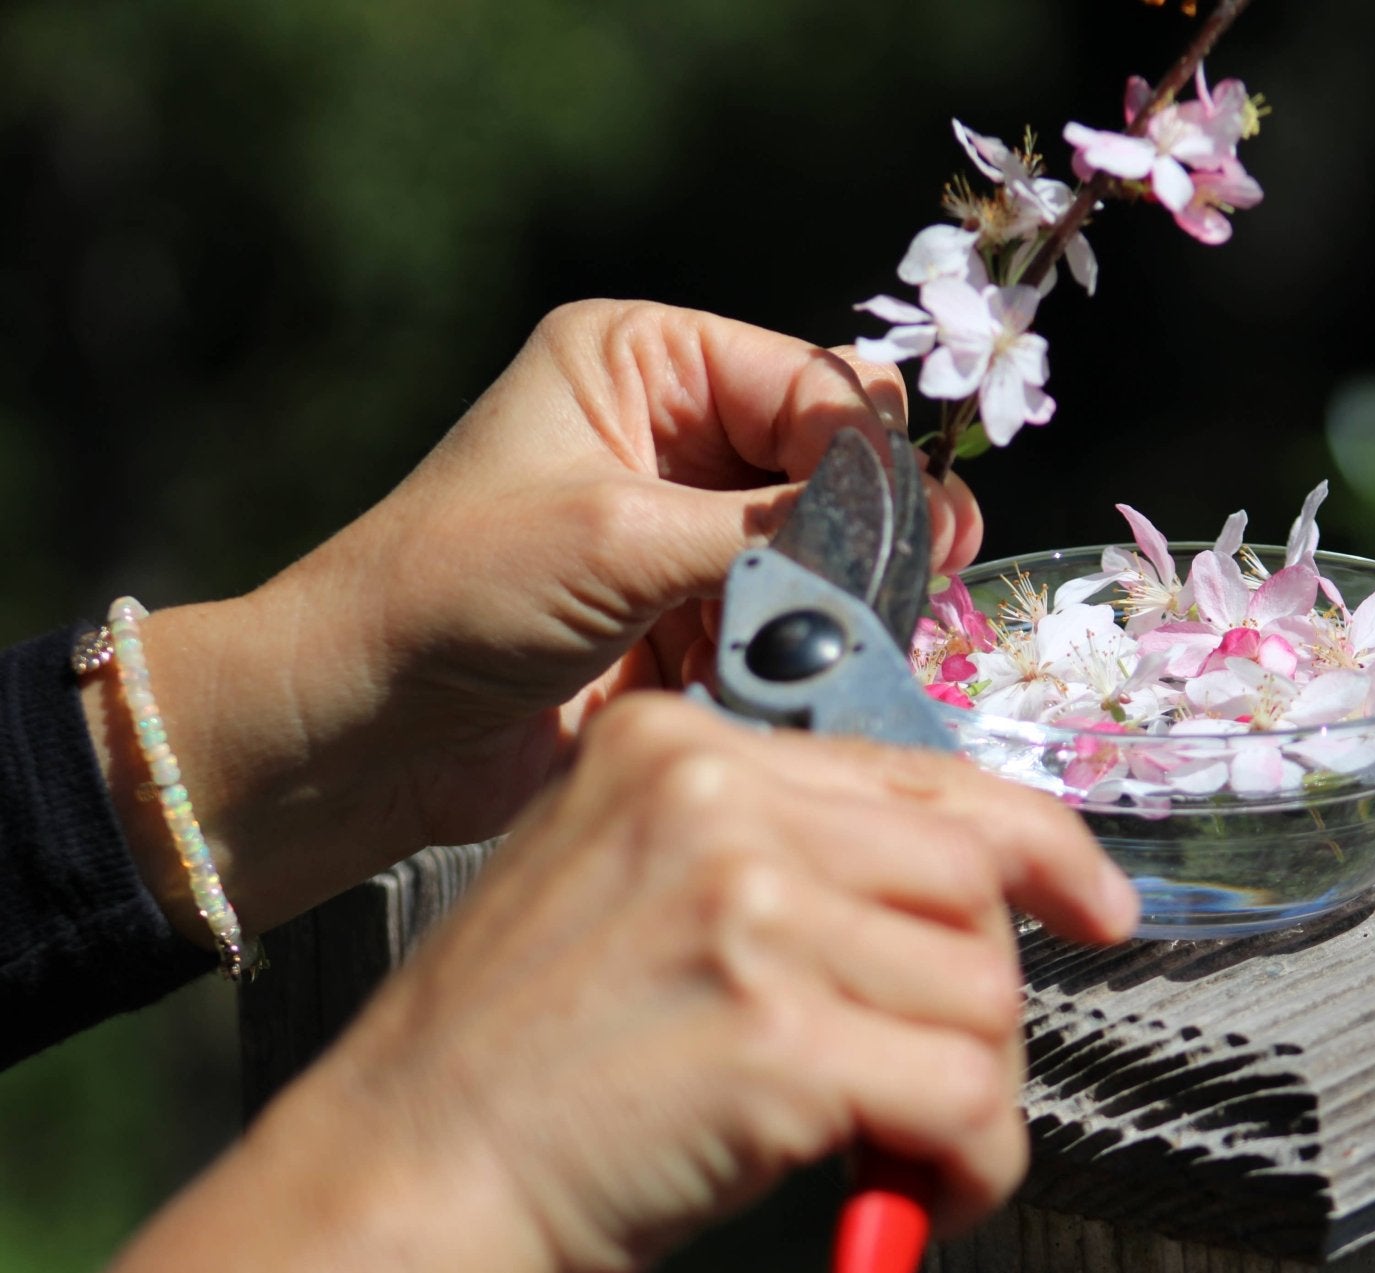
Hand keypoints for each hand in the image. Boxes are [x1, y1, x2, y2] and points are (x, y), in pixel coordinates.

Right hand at [48, 698, 1139, 1272]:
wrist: (402, 1174)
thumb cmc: (515, 1053)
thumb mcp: (621, 879)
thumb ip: (765, 849)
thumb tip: (950, 887)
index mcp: (683, 749)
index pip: (920, 777)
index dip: (1035, 845)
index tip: (1093, 902)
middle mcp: (716, 805)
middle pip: (969, 877)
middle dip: (983, 990)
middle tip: (945, 1074)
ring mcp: (746, 914)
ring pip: (980, 991)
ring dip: (971, 1089)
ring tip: (903, 1146)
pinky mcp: (774, 1039)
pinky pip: (964, 1095)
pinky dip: (970, 1164)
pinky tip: (917, 1192)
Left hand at [90, 301, 984, 934]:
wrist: (365, 728)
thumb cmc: (455, 596)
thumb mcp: (619, 539)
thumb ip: (770, 527)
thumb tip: (911, 525)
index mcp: (644, 360)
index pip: (808, 379)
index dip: (867, 447)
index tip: (918, 522)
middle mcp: (673, 430)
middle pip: (828, 458)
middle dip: (877, 519)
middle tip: (929, 575)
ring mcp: (685, 527)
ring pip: (822, 544)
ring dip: (848, 590)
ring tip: (884, 633)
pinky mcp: (689, 613)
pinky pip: (789, 613)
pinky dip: (811, 643)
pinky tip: (831, 669)